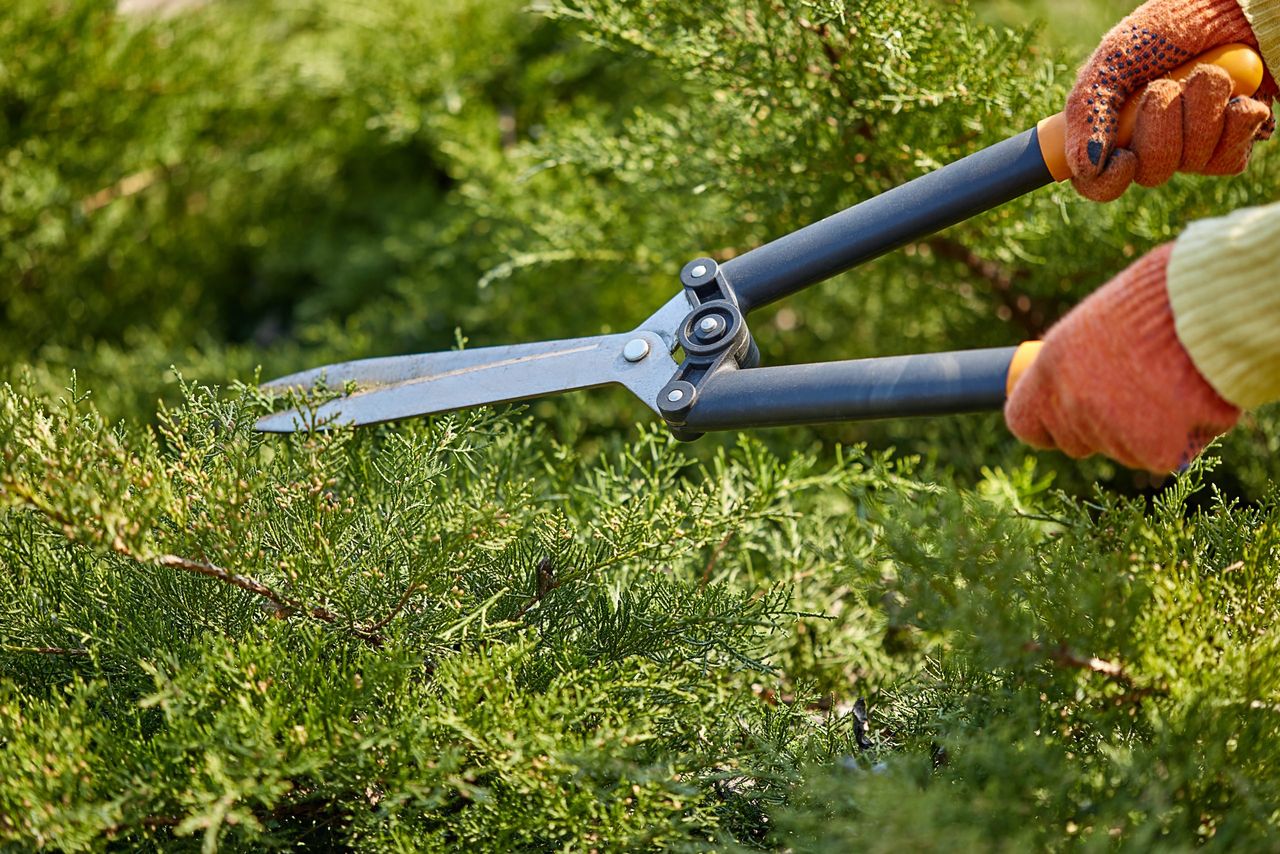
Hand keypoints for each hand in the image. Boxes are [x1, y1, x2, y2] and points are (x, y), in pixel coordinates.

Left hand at [1005, 244, 1239, 473]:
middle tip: (1137, 389)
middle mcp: (1071, 403)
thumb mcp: (1097, 322)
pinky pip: (1163, 456)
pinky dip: (1182, 437)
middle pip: (1077, 442)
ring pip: (1122, 451)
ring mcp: (1108, 429)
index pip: (1025, 424)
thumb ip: (1078, 362)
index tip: (1065, 414)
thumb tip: (1073, 384)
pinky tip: (1191, 401)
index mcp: (1050, 368)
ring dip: (1146, 429)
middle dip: (1102, 426)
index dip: (1047, 424)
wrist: (1209, 304)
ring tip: (1171, 382)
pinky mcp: (1152, 448)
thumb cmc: (1159, 301)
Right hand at [1068, 0, 1275, 200]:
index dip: (1109, 181)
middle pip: (1151, 173)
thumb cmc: (1167, 26)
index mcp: (1115, 130)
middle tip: (1165, 86)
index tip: (1123, 157)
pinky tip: (1235, 96)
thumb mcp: (1114, 59)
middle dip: (1161, 125)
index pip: (1100, 184)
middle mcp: (1154, 144)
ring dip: (1200, 110)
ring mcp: (1195, 146)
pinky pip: (1228, 158)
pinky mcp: (1234, 142)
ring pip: (1192, 162)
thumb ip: (1088, 111)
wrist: (1232, 6)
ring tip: (1205, 75)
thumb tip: (1084, 167)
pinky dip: (1234, 120)